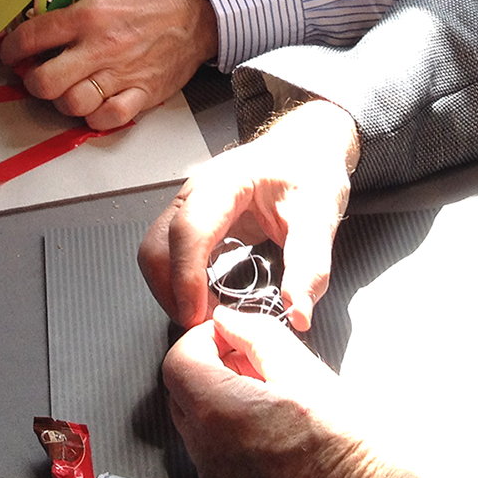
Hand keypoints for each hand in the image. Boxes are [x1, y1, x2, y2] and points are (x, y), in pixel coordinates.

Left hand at [0, 0, 217, 129]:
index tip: (11, 54)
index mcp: (89, 14)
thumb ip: (76, 6)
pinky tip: (94, 104)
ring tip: (66, 89)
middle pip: (45, 82)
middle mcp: (101, 47)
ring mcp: (123, 74)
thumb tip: (43, 21)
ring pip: (72, 105)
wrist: (203, 7)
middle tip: (37, 75)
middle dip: (33, 81)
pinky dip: (95, 117)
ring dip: (62, 100)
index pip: (32, 38)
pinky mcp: (144, 93)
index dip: (11, 50)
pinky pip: (108, 119)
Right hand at [139, 100, 358, 330]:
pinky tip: (207, 299)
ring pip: (157, 252)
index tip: (197, 315)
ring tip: (206, 316)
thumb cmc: (308, 171)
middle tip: (202, 326)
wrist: (304, 150)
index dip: (186, 277)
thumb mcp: (321, 215)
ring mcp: (190, 206)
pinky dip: (180, 282)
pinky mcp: (193, 221)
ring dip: (172, 289)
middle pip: (158, 244)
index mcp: (223, 182)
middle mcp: (196, 192)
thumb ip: (310, 265)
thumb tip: (298, 312)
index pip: (188, 231)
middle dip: (171, 290)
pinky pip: (170, 254)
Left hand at [162, 309, 413, 477]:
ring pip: (195, 417)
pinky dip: (227, 423)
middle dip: (209, 362)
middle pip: (181, 389)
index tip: (230, 335)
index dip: (202, 338)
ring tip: (265, 390)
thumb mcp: (303, 370)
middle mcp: (208, 450)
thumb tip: (227, 318)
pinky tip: (266, 419)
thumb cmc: (346, 445)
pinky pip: (211, 444)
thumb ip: (256, 333)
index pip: (178, 360)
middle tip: (248, 358)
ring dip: (218, 392)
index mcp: (220, 414)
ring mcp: (216, 473)